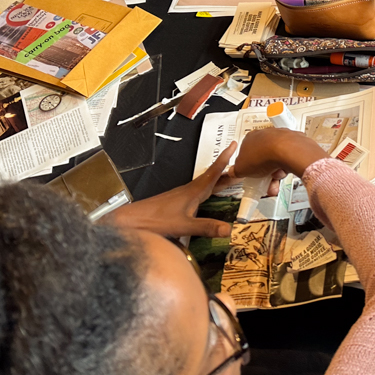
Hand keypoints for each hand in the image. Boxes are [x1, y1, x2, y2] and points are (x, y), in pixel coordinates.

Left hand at [105, 141, 237, 237]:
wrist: (133, 221)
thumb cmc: (154, 220)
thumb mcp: (183, 226)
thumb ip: (206, 227)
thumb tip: (229, 229)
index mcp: (194, 192)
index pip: (214, 171)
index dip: (225, 158)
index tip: (234, 145)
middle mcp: (190, 191)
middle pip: (213, 176)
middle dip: (227, 169)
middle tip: (241, 163)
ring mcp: (184, 196)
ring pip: (206, 184)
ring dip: (219, 179)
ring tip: (231, 177)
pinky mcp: (179, 202)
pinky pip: (200, 191)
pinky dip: (210, 189)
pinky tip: (210, 196)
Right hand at [229, 127, 328, 180]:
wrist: (286, 150)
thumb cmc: (263, 155)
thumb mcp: (241, 169)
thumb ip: (236, 171)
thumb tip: (233, 171)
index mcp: (250, 138)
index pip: (248, 153)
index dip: (250, 167)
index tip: (253, 175)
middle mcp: (265, 135)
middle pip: (264, 157)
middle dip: (265, 173)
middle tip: (267, 182)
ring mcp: (280, 137)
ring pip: (277, 159)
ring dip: (276, 172)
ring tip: (277, 179)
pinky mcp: (294, 142)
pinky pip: (288, 157)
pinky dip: (287, 166)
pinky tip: (285, 172)